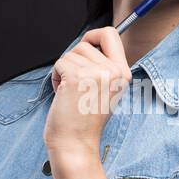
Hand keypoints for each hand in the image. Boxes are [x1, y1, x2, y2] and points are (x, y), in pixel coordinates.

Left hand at [43, 26, 132, 158]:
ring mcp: (96, 74)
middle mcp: (113, 72)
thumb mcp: (106, 90)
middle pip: (85, 45)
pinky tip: (62, 94)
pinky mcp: (77, 78)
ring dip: (64, 71)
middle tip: (76, 85)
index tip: (86, 44)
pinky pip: (60, 63)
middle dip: (74, 61)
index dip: (94, 35)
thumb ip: (103, 67)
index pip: (111, 34)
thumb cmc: (85, 121)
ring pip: (70, 54)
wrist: (76, 144)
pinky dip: (55, 77)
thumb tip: (88, 43)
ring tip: (70, 92)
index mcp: (123, 73)